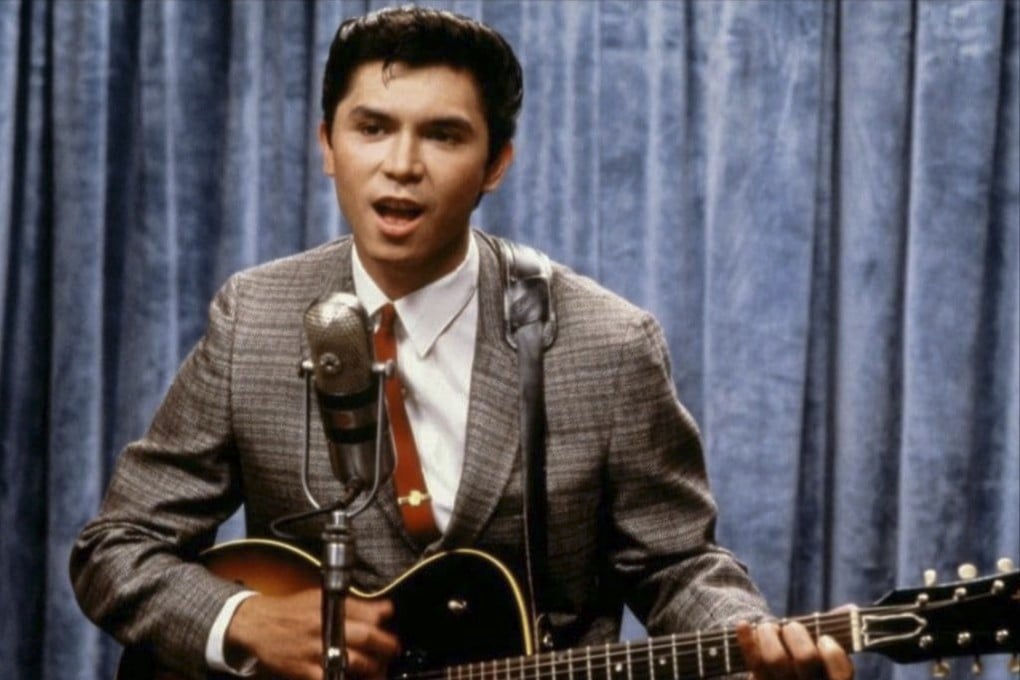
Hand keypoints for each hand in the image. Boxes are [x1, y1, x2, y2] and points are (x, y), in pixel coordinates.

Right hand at [226, 588, 399, 679]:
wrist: (258, 625)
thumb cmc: (291, 611)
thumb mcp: (320, 598)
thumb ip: (353, 604)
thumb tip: (385, 609)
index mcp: (329, 606)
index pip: (368, 613)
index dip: (384, 619)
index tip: (390, 623)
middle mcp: (325, 627)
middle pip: (367, 637)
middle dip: (386, 646)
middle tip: (393, 649)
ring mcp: (315, 651)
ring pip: (355, 662)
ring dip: (372, 668)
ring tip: (378, 670)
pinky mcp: (305, 671)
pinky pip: (331, 678)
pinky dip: (344, 679)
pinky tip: (350, 677)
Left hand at [736, 615, 853, 679]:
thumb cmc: (803, 664)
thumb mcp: (821, 654)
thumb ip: (837, 633)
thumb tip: (851, 609)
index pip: (842, 674)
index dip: (834, 653)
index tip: (824, 638)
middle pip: (806, 658)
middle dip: (796, 631)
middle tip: (790, 627)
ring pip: (777, 658)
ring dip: (769, 632)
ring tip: (767, 628)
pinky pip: (753, 662)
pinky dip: (746, 639)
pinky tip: (743, 625)